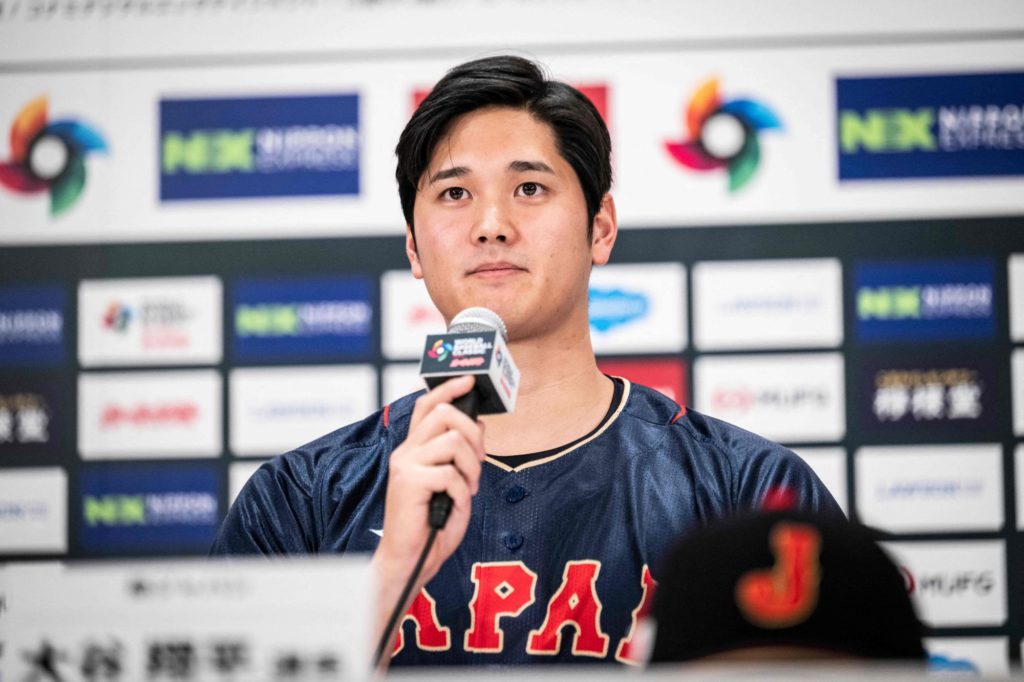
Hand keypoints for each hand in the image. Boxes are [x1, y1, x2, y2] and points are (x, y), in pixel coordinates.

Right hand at [372, 375, 484, 652]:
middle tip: (478, 461)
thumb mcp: (451, 482)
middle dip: (473, 434)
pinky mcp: (409, 481)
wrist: (411, 558)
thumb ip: (458, 455)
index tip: (468, 380)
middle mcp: (406, 452)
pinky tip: (455, 505)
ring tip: (468, 488)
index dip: (447, 389)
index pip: (426, 406)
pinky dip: (463, 491)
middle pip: (444, 414)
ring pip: (452, 441)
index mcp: (414, 450)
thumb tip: (476, 426)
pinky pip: (451, 473)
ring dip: (471, 466)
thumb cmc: (431, 524)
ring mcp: (405, 465)